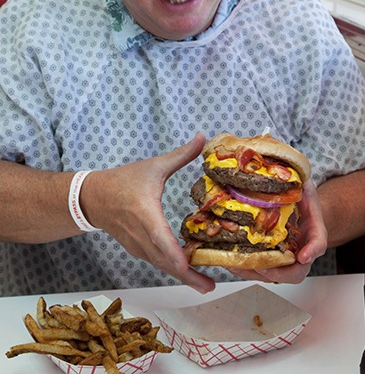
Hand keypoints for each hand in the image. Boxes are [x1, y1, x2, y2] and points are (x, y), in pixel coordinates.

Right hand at [81, 132, 214, 293]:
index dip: (175, 255)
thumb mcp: (154, 166)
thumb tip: (203, 137)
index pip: (161, 239)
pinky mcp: (137, 250)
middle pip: (165, 261)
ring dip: (181, 276)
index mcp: (146, 214)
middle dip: (187, 276)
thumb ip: (181, 155)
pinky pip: (156, 262)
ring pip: (161, 265)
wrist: (93, 198)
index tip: (189, 266)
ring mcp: (137, 246)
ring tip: (204, 284)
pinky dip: (171, 268)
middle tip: (210, 287)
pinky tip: (188, 271)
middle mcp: (141, 235)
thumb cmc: (124, 181)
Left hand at [228, 178, 327, 283]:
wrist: (299, 207)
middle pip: (297, 271)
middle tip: (263, 268)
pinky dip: (246, 269)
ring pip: (276, 275)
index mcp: (314, 230)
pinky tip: (230, 262)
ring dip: (257, 273)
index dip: (312, 251)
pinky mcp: (272, 259)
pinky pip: (261, 270)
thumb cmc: (302, 196)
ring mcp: (287, 257)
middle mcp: (302, 249)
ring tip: (237, 265)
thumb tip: (283, 168)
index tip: (302, 257)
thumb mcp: (303, 183)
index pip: (318, 243)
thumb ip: (298, 179)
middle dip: (280, 273)